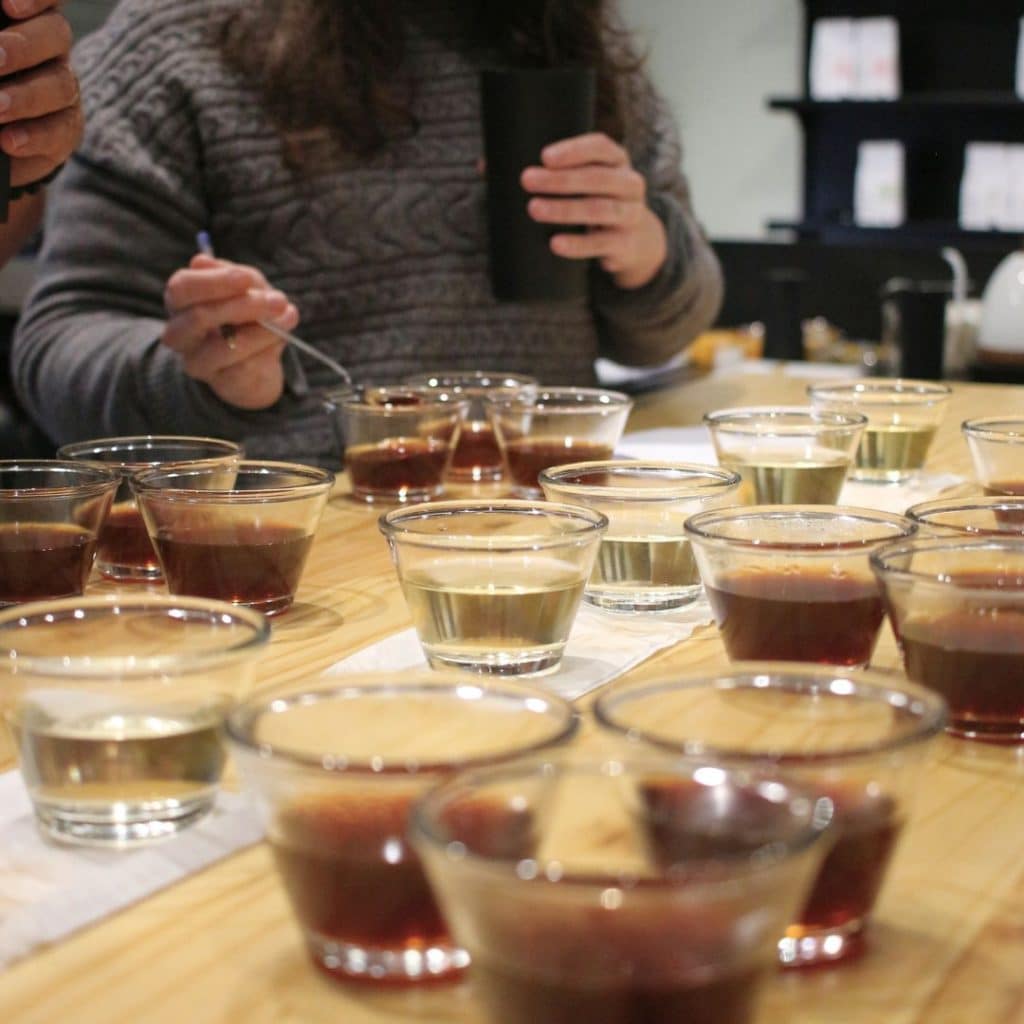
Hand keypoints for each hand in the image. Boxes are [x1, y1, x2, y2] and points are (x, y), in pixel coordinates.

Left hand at [0, 0, 81, 186]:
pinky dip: (33, 136)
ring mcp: (62, 89)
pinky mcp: (65, 130)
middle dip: (24, 45)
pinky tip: (8, 141)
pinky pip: (59, 131)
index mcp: (26, 16)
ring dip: (26, 97)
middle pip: (56, 34)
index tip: (9, 5)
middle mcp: (50, 47)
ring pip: (60, 85)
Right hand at [163, 254, 300, 409]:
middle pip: (198, 317)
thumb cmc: (247, 316)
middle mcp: (179, 333)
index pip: (182, 288)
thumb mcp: (248, 289)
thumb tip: (201, 261)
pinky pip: (246, 365)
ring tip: (288, 316)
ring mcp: (197, 362)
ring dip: (262, 330)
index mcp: (180, 302)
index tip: (246, 278)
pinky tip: (283, 335)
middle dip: (242, 306)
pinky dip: (269, 346)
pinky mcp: (221, 383)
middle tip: (277, 299)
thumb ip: (236, 276)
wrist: (255, 367)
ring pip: (225, 347)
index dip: (214, 281)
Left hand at [521, 132, 667, 290]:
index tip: (544, 157)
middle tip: (526, 180)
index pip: (600, 147)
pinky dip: (577, 245)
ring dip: (564, 209)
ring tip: (534, 209)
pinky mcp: (625, 244)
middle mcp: (629, 184)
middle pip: (597, 178)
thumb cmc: (595, 201)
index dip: (574, 150)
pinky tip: (555, 244)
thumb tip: (484, 168)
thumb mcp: (582, 182)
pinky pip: (601, 243)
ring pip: (599, 209)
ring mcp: (630, 214)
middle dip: (560, 179)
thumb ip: (545, 171)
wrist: (633, 241)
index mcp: (617, 160)